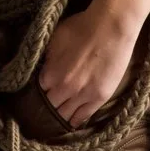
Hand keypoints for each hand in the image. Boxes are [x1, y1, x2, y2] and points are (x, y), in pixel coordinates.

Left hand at [37, 8, 138, 128]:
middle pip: (49, 108)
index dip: (38, 93)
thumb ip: (46, 58)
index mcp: (50, 74)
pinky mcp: (98, 98)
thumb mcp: (55, 38)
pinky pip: (82, 116)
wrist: (111, 27)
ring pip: (65, 115)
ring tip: (56, 120)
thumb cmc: (83, 27)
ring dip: (59, 118)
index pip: (38, 92)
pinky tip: (71, 123)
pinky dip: (75, 121)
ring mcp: (82, 96)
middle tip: (45, 112)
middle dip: (46, 109)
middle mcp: (63, 89)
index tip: (39, 95)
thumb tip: (42, 70)